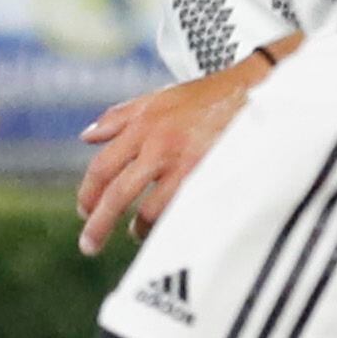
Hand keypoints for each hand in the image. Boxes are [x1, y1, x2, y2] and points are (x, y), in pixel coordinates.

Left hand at [76, 51, 277, 252]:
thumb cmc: (205, 97)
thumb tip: (87, 136)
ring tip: (137, 233)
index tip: (83, 211)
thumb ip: (120, 116)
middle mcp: (158, 146)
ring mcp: (185, 165)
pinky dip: (171, 224)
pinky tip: (169, 228)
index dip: (89, 193)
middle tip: (89, 245)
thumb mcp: (158, 98)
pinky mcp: (209, 178)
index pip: (103, 167)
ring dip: (141, 227)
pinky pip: (181, 212)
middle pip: (118, 194)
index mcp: (142, 127)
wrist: (252, 92)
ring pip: (150, 211)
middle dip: (99, 224)